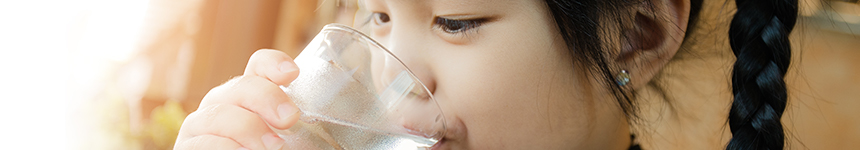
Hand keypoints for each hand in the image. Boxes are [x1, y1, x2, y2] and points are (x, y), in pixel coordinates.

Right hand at [175, 49, 300, 149]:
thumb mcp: (288, 145)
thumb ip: (299, 135)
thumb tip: (336, 139)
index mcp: (249, 100)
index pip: (258, 67)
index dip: (273, 64)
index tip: (292, 74)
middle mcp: (221, 107)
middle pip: (239, 86)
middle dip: (266, 97)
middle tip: (290, 119)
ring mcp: (199, 129)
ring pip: (219, 115)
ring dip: (248, 128)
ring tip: (273, 147)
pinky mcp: (187, 149)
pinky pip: (203, 144)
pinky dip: (225, 148)